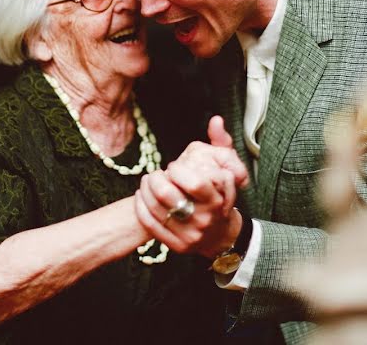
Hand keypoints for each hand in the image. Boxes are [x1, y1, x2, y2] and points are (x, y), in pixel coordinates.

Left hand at [135, 116, 248, 256]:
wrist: (220, 237)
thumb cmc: (220, 198)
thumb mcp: (226, 171)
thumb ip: (221, 144)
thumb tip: (215, 120)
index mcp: (217, 201)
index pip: (194, 183)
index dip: (178, 170)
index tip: (174, 167)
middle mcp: (203, 220)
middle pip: (169, 195)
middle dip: (156, 179)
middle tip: (156, 174)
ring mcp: (188, 235)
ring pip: (155, 208)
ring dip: (145, 189)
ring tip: (147, 181)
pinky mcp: (175, 245)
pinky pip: (149, 223)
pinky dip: (140, 206)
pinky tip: (141, 196)